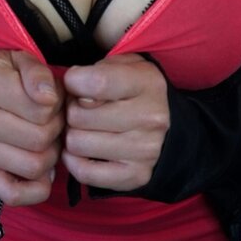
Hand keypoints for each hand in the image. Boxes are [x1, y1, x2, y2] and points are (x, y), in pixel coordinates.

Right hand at [0, 49, 64, 205]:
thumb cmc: (9, 74)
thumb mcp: (24, 59)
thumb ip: (37, 73)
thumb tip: (47, 99)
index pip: (41, 109)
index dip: (58, 107)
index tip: (53, 100)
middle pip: (38, 139)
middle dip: (56, 131)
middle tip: (55, 121)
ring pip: (31, 166)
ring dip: (50, 156)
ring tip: (47, 140)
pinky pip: (12, 194)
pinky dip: (37, 190)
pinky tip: (44, 173)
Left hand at [61, 53, 169, 190]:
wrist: (168, 123)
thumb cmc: (134, 89)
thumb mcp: (123, 65)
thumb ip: (99, 71)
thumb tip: (78, 96)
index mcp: (147, 84)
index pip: (98, 82)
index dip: (74, 82)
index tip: (75, 82)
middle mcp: (150, 118)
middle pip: (79, 115)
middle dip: (72, 110)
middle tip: (82, 109)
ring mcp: (145, 150)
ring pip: (77, 144)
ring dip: (73, 135)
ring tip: (85, 128)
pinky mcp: (136, 176)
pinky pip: (85, 173)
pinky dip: (74, 161)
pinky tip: (82, 150)